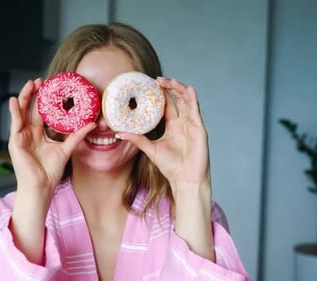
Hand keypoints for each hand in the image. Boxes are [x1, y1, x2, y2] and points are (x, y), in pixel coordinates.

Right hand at [8, 78, 94, 264]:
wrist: (41, 186)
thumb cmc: (51, 172)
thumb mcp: (66, 149)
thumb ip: (77, 135)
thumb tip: (92, 124)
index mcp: (39, 134)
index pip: (42, 113)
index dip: (46, 100)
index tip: (52, 87)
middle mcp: (29, 133)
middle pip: (31, 109)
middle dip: (35, 94)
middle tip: (41, 80)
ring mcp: (21, 136)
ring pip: (22, 112)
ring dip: (25, 97)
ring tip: (30, 84)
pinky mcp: (15, 141)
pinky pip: (14, 123)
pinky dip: (14, 111)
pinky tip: (14, 100)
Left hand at [117, 77, 213, 259]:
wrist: (184, 179)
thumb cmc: (170, 166)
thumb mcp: (150, 149)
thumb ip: (137, 139)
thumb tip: (118, 133)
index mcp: (172, 126)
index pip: (166, 106)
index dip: (160, 95)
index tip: (150, 85)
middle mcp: (182, 123)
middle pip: (176, 100)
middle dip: (168, 88)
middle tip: (157, 79)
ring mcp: (191, 124)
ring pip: (186, 101)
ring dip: (179, 89)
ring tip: (169, 80)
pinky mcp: (199, 128)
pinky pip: (195, 110)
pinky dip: (192, 99)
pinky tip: (188, 89)